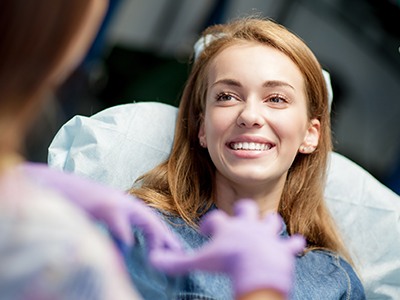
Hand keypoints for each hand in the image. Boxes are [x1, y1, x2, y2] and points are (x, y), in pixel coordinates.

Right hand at [20, 162, 181, 252]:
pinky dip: (125, 233)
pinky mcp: (102, 203)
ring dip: (153, 236)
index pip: (150, 221)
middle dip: (166, 237)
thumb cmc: (78, 204)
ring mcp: (114, 201)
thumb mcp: (102, 218)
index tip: (174, 249)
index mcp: (125, 206)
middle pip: (152, 220)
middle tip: (177, 253)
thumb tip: (128, 247)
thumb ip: (117, 230)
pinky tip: (129, 244)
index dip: (163, 235)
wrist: (56, 186)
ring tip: (159, 254)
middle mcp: (124, 202)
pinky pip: (118, 221)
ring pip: (143, 218)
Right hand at [151, 199, 304, 297]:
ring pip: (272, 220)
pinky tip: (295, 244)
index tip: (206, 232)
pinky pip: (292, 244)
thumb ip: (176, 262)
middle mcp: (249, 225)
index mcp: (228, 227)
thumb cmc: (227, 262)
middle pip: (247, 208)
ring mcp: (268, 235)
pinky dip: (293, 245)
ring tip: (266, 228)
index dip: (209, 224)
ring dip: (269, 224)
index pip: (215, 218)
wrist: (256, 268)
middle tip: (239, 220)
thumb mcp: (199, 262)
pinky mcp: (283, 248)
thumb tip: (154, 259)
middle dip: (243, 211)